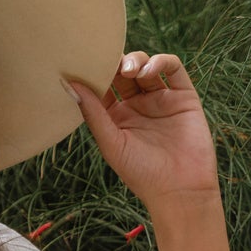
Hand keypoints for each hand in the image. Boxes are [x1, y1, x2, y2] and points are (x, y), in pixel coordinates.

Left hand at [62, 51, 220, 207]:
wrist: (180, 191)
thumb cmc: (141, 173)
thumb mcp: (111, 142)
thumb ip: (92, 112)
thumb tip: (68, 83)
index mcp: (117, 116)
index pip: (103, 85)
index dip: (94, 72)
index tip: (83, 62)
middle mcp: (138, 105)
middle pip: (123, 71)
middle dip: (114, 62)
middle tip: (107, 61)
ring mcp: (161, 99)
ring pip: (146, 65)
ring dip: (136, 60)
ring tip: (129, 70)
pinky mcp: (183, 96)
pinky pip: (173, 68)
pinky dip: (160, 61)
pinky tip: (148, 70)